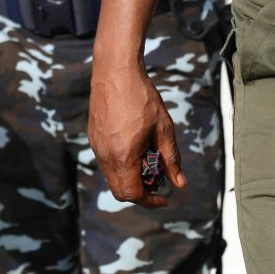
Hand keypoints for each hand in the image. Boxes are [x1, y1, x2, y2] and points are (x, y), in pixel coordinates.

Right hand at [88, 64, 183, 206]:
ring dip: (130, 179)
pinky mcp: (94, 138)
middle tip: (158, 182)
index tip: (164, 198)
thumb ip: (171, 159)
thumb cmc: (142, 98)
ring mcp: (97, 147)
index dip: (150, 201)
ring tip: (149, 162)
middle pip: (120, 191)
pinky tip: (135, 149)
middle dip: (140, 193)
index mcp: (123, 156)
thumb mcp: (163, 129)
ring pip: (112, 177)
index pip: (132, 194)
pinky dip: (121, 166)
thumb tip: (180, 184)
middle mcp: (106, 156)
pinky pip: (106, 162)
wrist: (116, 72)